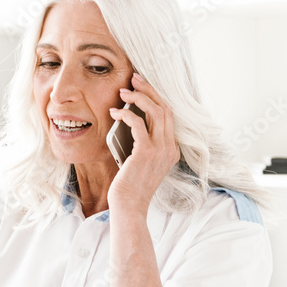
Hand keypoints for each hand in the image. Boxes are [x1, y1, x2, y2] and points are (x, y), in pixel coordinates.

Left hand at [107, 72, 179, 215]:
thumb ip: (141, 143)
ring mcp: (160, 150)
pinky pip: (137, 123)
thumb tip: (130, 120)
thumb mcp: (140, 161)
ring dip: (138, 97)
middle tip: (134, 79)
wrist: (129, 207)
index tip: (141, 87)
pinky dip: (125, 114)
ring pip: (155, 111)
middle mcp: (170, 148)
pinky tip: (114, 112)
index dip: (155, 98)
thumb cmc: (130, 186)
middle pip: (165, 108)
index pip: (168, 115)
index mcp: (171, 150)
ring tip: (123, 91)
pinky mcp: (146, 152)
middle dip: (149, 90)